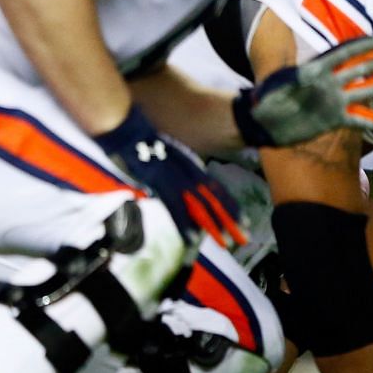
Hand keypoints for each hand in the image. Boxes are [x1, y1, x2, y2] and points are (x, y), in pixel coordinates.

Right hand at [96, 106, 245, 247]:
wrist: (128, 130)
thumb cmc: (144, 145)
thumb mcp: (169, 158)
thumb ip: (179, 175)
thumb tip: (183, 194)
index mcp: (193, 166)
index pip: (217, 189)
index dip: (232, 206)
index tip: (244, 222)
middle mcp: (189, 172)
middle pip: (215, 199)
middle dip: (231, 220)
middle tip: (245, 238)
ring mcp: (175, 177)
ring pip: (200, 206)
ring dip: (213, 226)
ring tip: (226, 243)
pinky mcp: (159, 182)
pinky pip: (175, 207)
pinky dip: (184, 224)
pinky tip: (193, 238)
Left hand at [233, 35, 372, 145]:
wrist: (263, 124)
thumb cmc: (265, 100)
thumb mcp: (274, 85)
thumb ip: (289, 77)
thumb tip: (302, 69)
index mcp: (316, 71)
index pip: (342, 55)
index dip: (360, 46)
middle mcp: (329, 83)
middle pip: (360, 70)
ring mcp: (333, 101)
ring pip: (364, 93)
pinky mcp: (333, 119)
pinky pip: (356, 119)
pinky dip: (371, 121)